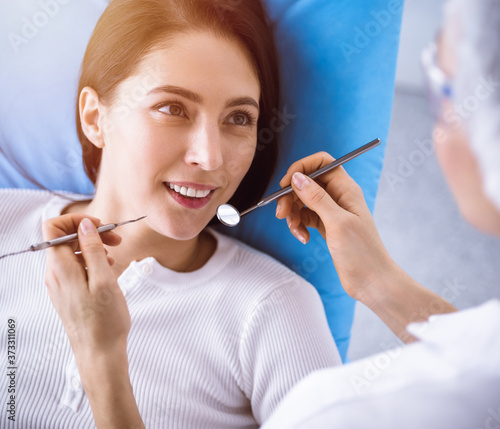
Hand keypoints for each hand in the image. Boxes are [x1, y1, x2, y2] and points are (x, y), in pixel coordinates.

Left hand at [42, 214, 128, 361]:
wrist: (99, 353)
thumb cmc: (104, 320)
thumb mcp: (104, 279)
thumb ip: (93, 249)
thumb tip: (85, 225)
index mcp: (60, 268)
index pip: (54, 228)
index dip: (76, 221)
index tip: (99, 225)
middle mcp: (55, 275)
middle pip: (65, 240)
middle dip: (90, 234)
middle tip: (116, 239)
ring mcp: (60, 285)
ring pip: (72, 254)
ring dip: (93, 249)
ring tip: (114, 258)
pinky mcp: (67, 293)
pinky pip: (75, 269)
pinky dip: (91, 263)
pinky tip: (107, 272)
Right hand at [275, 152, 397, 299]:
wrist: (372, 282)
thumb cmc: (362, 253)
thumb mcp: (337, 223)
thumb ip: (316, 198)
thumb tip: (297, 177)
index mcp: (346, 189)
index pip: (321, 163)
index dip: (302, 168)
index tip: (286, 184)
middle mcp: (339, 196)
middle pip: (307, 182)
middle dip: (290, 196)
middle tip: (281, 213)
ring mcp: (332, 211)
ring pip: (303, 201)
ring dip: (293, 213)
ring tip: (295, 231)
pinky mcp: (326, 226)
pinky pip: (305, 217)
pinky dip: (299, 225)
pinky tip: (302, 238)